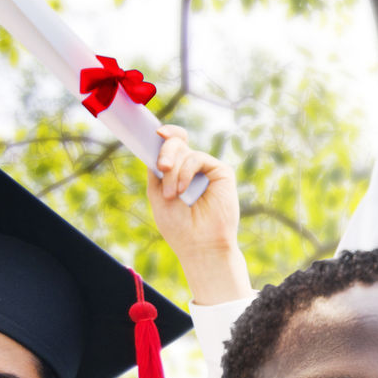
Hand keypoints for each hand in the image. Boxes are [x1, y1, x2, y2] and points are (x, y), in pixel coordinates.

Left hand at [149, 127, 249, 305]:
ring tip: (172, 194)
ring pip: (184, 151)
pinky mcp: (221, 172)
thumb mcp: (157, 193)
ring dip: (173, 171)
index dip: (165, 135)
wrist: (199, 244)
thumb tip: (156, 143)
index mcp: (177, 172)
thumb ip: (156, 169)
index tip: (155, 133)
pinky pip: (198, 158)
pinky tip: (183, 190)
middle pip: (176, 143)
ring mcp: (207, 170)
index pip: (172, 145)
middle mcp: (192, 169)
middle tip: (161, 168)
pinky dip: (186, 171)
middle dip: (165, 152)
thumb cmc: (178, 225)